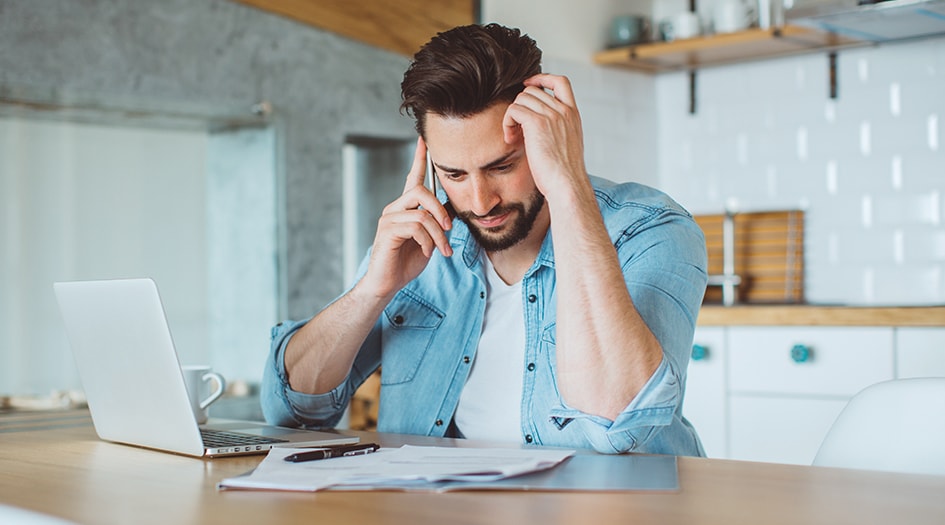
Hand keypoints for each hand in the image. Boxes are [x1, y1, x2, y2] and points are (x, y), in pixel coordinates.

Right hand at [359, 137, 452, 299]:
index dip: (419, 159)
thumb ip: (437, 223)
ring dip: (437, 233)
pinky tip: (427, 252)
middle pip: (420, 191)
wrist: (387, 284)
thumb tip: (451, 211)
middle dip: (440, 209)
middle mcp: (395, 208)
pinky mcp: (387, 231)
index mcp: (405, 208)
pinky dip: (427, 241)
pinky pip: (415, 227)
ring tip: (442, 249)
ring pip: (422, 213)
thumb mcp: (429, 240)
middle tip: (449, 228)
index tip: (424, 140)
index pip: (413, 178)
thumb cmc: (406, 263)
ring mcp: (389, 218)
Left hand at [502, 74, 589, 200]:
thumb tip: (537, 126)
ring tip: (513, 136)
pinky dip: (507, 122)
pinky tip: (510, 139)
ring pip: (521, 99)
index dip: (542, 78)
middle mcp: (564, 111)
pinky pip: (514, 110)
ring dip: (512, 116)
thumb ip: (557, 129)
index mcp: (573, 114)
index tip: (529, 85)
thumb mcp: (566, 145)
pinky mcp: (537, 123)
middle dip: (520, 107)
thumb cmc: (564, 174)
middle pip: (532, 91)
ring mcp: (552, 115)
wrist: (567, 185)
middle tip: (516, 130)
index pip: (560, 81)